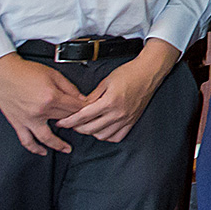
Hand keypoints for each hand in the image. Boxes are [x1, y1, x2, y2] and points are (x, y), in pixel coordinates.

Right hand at [0, 55, 90, 154]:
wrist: (3, 74)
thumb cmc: (26, 71)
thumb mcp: (53, 74)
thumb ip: (69, 88)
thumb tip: (80, 98)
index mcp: (51, 97)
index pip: (74, 108)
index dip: (85, 109)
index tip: (90, 112)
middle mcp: (40, 111)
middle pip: (64, 120)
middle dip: (75, 123)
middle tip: (82, 126)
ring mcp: (28, 120)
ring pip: (47, 138)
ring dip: (58, 145)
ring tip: (67, 149)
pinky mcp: (18, 124)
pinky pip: (27, 141)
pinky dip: (35, 149)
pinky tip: (42, 152)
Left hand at [52, 41, 180, 142]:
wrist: (149, 72)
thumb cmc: (130, 73)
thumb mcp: (106, 81)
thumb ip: (92, 96)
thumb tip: (80, 106)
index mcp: (110, 101)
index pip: (83, 117)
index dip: (69, 121)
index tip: (61, 122)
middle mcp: (118, 113)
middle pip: (90, 129)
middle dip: (77, 127)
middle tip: (72, 123)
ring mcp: (126, 119)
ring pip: (102, 136)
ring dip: (91, 132)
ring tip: (87, 125)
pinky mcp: (132, 121)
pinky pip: (116, 137)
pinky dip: (107, 135)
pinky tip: (103, 128)